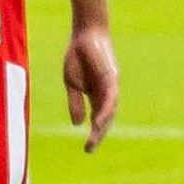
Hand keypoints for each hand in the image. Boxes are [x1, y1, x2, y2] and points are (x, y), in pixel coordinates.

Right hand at [62, 21, 122, 150]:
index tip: (88, 149)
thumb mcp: (72, 84)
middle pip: (106, 118)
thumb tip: (78, 124)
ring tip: (94, 138)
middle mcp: (107, 93)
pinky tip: (98, 120)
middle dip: (98, 134)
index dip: (94, 133)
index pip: (98, 119)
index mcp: (96, 96)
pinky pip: (110, 97)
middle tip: (89, 149)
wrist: (84, 35)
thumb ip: (75, 103)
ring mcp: (110, 86)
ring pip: (110, 110)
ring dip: (102, 125)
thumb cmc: (77, 57)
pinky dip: (105, 109)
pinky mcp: (111, 77)